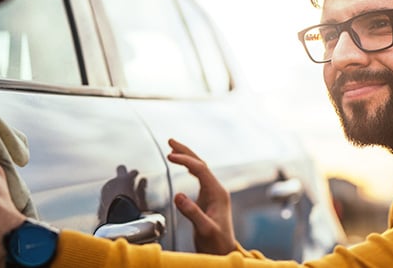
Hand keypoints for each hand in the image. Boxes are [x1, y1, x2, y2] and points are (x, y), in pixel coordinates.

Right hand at [167, 139, 236, 254]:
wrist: (222, 252)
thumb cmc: (216, 243)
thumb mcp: (204, 229)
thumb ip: (192, 212)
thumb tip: (178, 195)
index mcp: (218, 193)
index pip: (200, 169)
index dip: (185, 160)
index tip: (170, 155)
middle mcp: (216, 190)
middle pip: (200, 164)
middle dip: (186, 151)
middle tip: (170, 140)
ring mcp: (212, 194)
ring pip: (199, 169)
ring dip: (187, 157)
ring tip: (173, 148)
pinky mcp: (207, 199)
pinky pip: (197, 177)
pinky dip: (188, 167)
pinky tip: (181, 164)